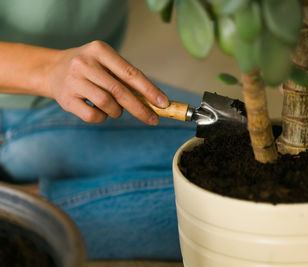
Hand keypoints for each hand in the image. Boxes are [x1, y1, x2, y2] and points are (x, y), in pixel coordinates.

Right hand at [43, 40, 168, 124]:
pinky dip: (102, 117)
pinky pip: (93, 116)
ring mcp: (73, 81)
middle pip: (120, 91)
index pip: (130, 73)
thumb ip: (126, 78)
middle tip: (153, 119)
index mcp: (100, 50)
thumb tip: (154, 101)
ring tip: (116, 109)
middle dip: (140, 108)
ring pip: (107, 104)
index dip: (149, 90)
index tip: (163, 103)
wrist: (52, 70)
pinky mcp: (65, 99)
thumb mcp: (106, 63)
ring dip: (117, 111)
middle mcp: (85, 63)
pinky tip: (100, 111)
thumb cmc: (90, 68)